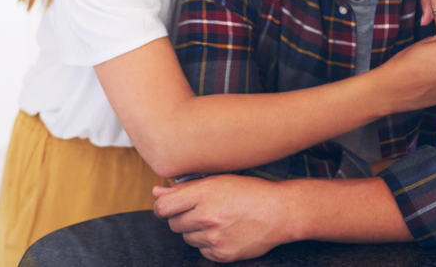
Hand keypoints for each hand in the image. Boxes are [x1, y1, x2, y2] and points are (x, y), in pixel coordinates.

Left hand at [153, 175, 291, 262]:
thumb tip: (156, 192)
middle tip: (200, 210)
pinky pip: (202, 250)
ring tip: (216, 220)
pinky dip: (208, 243)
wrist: (279, 212)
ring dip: (195, 230)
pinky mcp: (222, 254)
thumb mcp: (218, 180)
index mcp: (204, 193)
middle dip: (182, 217)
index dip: (162, 206)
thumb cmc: (249, 191)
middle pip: (174, 224)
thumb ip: (184, 187)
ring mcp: (214, 237)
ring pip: (187, 238)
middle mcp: (207, 216)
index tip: (168, 206)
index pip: (163, 207)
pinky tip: (224, 231)